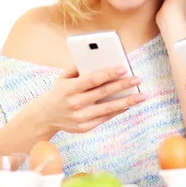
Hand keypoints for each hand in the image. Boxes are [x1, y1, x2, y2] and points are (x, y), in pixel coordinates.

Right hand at [28, 66, 145, 134]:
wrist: (44, 117)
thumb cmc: (59, 92)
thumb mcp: (63, 78)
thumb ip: (78, 68)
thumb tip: (98, 59)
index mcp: (68, 89)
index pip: (92, 80)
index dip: (109, 74)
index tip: (124, 68)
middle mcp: (74, 104)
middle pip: (103, 93)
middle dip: (123, 85)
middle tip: (138, 79)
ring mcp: (80, 117)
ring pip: (108, 108)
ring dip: (127, 102)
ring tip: (141, 96)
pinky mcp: (84, 127)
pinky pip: (105, 117)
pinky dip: (118, 110)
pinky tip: (128, 104)